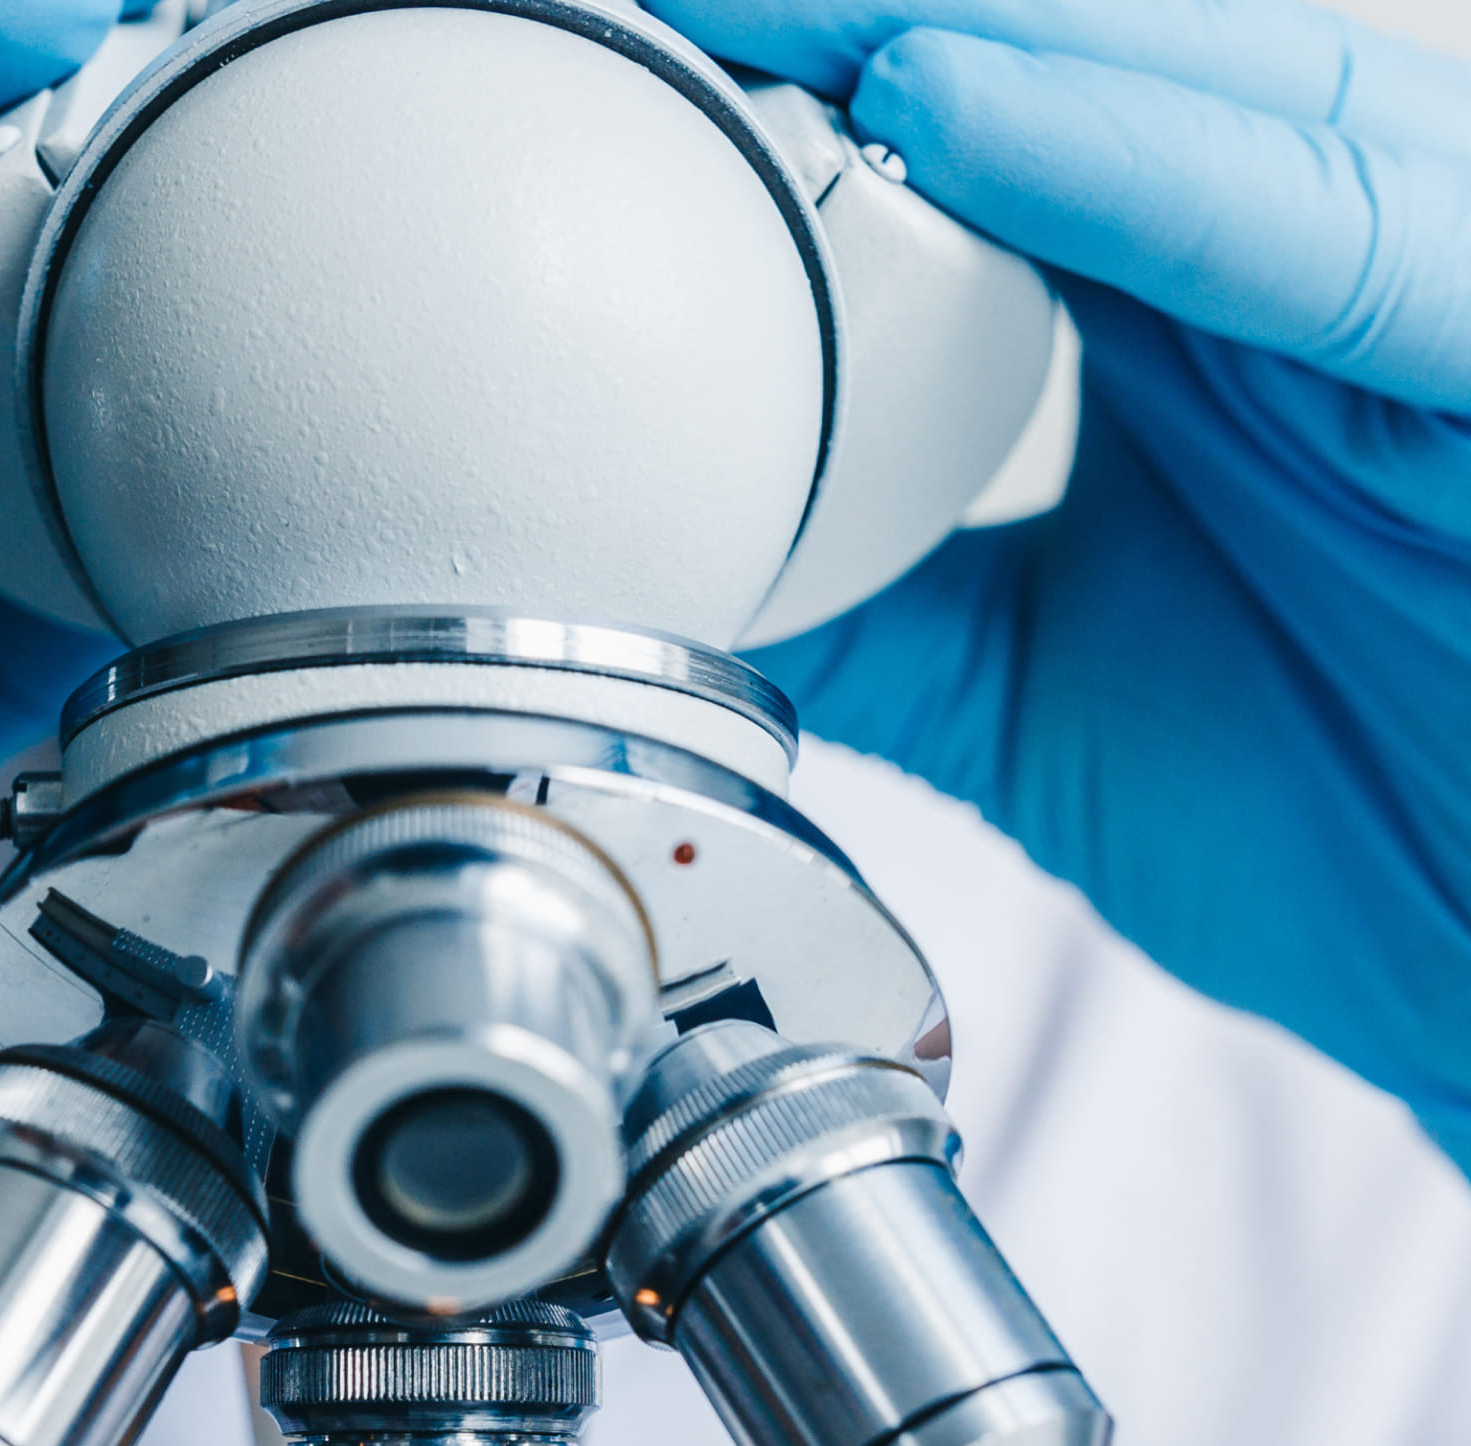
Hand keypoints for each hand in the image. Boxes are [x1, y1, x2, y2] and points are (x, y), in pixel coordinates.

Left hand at [651, 0, 1470, 1171]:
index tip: (605, 66)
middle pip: (1059, 63)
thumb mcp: (1037, 702)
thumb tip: (686, 585)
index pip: (975, 138)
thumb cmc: (1357, 816)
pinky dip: (1123, 162)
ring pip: (1181, 85)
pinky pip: (1314, 231)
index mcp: (1191, 320)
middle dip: (839, 16)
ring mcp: (1420, 278)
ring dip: (944, 28)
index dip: (792, 87)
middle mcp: (1302, 259)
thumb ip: (881, 617)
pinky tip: (935, 101)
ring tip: (734, 0)